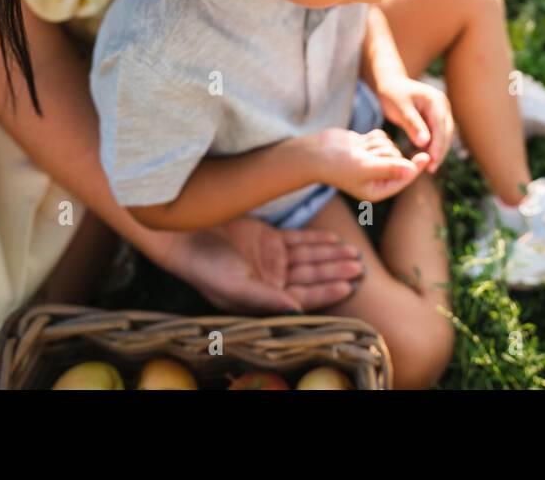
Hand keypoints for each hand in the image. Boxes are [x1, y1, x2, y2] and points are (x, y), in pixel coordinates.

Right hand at [158, 217, 364, 313]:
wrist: (185, 234)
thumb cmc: (205, 265)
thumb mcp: (235, 285)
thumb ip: (267, 299)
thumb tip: (298, 310)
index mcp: (264, 298)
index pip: (303, 297)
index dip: (326, 292)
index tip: (349, 285)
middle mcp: (271, 281)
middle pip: (311, 277)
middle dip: (335, 271)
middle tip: (359, 265)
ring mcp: (271, 259)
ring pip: (309, 258)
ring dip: (330, 255)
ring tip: (353, 252)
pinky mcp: (268, 238)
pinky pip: (299, 240)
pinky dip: (317, 239)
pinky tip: (334, 239)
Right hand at [302, 127, 423, 200]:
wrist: (315, 152)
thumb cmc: (337, 164)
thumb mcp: (365, 168)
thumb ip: (390, 168)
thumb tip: (412, 169)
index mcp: (378, 190)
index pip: (404, 178)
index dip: (416, 167)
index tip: (426, 156)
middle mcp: (378, 177)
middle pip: (398, 158)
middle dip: (384, 152)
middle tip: (365, 155)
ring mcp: (374, 161)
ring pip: (391, 145)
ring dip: (376, 144)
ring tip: (359, 150)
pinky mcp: (369, 147)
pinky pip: (383, 136)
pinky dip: (372, 137)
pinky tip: (359, 142)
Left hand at [374, 75, 453, 172]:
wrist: (389, 83)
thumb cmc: (392, 94)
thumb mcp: (400, 109)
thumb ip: (412, 124)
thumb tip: (425, 143)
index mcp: (435, 100)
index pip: (440, 126)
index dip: (438, 145)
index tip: (432, 161)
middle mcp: (442, 104)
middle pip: (445, 132)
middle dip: (440, 151)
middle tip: (431, 168)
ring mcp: (441, 110)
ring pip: (443, 134)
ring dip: (438, 150)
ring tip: (429, 166)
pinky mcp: (435, 117)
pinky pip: (437, 133)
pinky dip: (432, 145)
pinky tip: (425, 157)